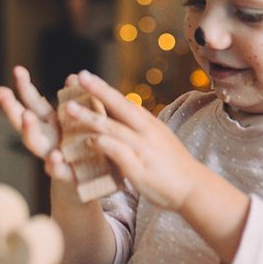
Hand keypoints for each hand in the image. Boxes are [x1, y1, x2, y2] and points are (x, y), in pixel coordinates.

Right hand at [0, 66, 75, 182]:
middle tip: (0, 91)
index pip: (32, 101)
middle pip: (22, 120)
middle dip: (11, 106)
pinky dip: (54, 164)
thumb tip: (72, 76)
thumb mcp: (83, 118)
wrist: (96, 179)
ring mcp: (51, 155)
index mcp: (49, 122)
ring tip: (26, 116)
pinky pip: (57, 169)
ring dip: (28, 130)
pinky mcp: (65, 173)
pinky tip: (55, 156)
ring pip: (33, 143)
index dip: (24, 86)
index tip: (17, 70)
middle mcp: (45, 137)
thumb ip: (76, 99)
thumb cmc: (86, 143)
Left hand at [66, 70, 206, 210]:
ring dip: (90, 116)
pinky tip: (88, 140)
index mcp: (149, 124)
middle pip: (119, 106)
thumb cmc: (173, 167)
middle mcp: (146, 131)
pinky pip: (118, 151)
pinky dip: (103, 144)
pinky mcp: (139, 167)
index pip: (124, 102)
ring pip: (113, 127)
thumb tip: (124, 121)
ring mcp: (142, 148)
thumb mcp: (158, 141)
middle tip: (80, 76)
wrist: (193, 188)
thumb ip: (140, 131)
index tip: (86, 76)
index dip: (104, 89)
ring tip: (69, 108)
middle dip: (98, 90)